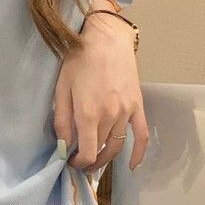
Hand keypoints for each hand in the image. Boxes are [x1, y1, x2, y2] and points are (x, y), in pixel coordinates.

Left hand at [54, 8, 147, 171]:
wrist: (106, 39)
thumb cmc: (79, 61)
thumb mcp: (62, 89)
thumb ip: (62, 121)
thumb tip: (63, 147)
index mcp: (88, 114)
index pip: (87, 154)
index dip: (78, 163)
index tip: (71, 162)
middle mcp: (109, 116)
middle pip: (101, 150)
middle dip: (89, 161)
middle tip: (80, 162)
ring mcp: (126, 112)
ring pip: (118, 145)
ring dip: (107, 159)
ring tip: (96, 163)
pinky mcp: (137, 106)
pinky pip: (141, 135)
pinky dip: (138, 153)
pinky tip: (132, 166)